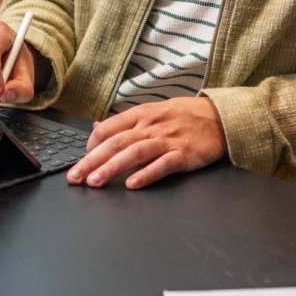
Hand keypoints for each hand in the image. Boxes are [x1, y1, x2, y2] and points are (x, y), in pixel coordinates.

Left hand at [66, 97, 226, 189]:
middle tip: (74, 177)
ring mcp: (168, 140)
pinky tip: (132, 184)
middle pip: (116, 142)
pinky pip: (162, 165)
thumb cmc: (185, 116)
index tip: (81, 159)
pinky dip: (146, 175)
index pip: (108, 127)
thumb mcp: (153, 111)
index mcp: (142, 114)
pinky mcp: (184, 155)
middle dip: (91, 160)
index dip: (91, 144)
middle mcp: (151, 126)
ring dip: (112, 168)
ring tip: (95, 182)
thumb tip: (97, 128)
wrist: (220, 117)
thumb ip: (125, 122)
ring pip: (134, 153)